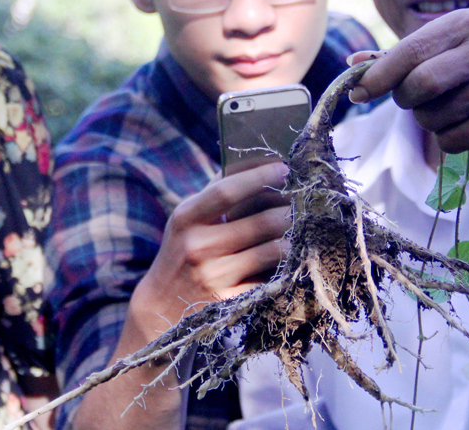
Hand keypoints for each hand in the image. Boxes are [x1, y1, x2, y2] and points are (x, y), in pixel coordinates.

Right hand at [134, 161, 291, 334]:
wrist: (162, 305)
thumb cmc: (183, 251)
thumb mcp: (188, 219)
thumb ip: (216, 192)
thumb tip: (257, 162)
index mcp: (186, 218)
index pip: (227, 191)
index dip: (260, 177)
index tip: (285, 168)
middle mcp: (198, 246)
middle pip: (260, 223)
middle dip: (290, 210)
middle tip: (306, 201)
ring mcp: (214, 276)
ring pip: (273, 250)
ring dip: (295, 237)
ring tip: (304, 227)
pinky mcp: (230, 301)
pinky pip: (271, 277)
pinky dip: (287, 264)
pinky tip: (295, 255)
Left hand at [349, 9, 468, 153]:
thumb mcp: (440, 44)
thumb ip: (397, 55)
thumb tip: (353, 65)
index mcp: (465, 25)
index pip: (410, 51)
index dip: (379, 76)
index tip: (359, 92)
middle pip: (419, 86)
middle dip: (404, 98)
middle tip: (409, 98)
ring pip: (431, 118)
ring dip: (426, 119)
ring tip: (447, 106)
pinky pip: (450, 140)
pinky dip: (446, 136)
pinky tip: (465, 121)